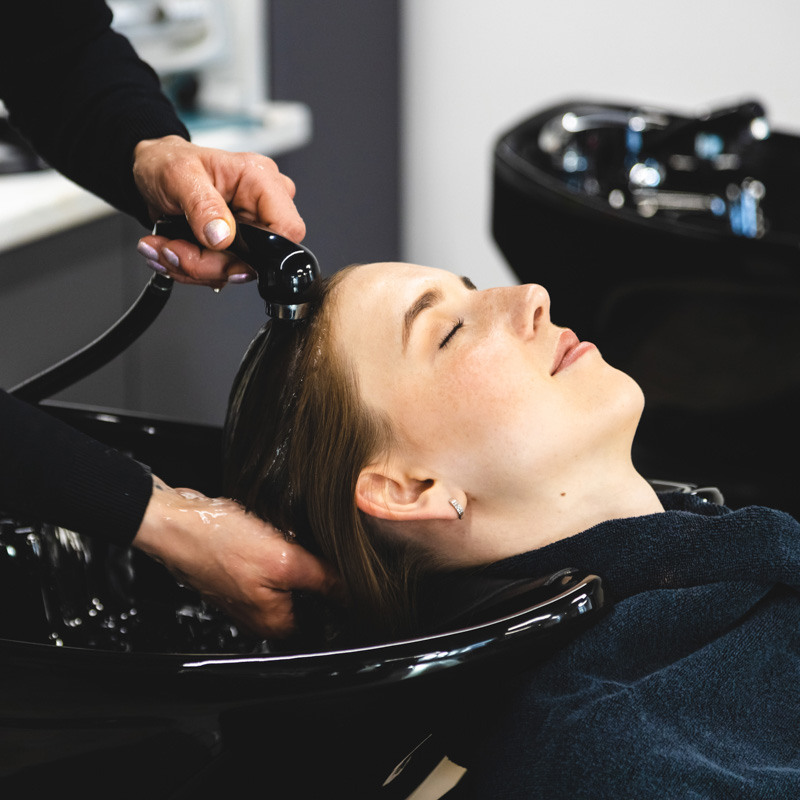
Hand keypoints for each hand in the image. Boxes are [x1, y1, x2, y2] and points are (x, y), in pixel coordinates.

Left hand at [132, 135, 305, 287]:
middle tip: (174, 249)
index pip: (288, 228)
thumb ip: (202, 205)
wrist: (151, 172)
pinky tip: (174, 249)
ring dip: (194, 267)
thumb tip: (223, 236)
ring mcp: (249, 230)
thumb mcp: (178, 175)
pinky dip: (193, 267)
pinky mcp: (235, 247)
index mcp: (260, 181)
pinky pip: (222, 272)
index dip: (262, 251)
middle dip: (208, 262)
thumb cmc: (168, 162)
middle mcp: (260, 206)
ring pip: (235, 271)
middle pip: (257, 260)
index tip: (221, 250)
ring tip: (166, 247)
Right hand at [132, 476, 337, 637]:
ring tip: (281, 538)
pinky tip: (263, 531)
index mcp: (273, 623)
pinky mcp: (234, 570)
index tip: (339, 566)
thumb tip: (354, 592)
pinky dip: (269, 544)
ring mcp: (244, 592)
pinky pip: (264, 561)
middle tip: (304, 546)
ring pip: (285, 575)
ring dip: (289, 555)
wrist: (175, 521)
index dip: (336, 591)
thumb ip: (324, 579)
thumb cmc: (219, 543)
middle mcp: (258, 614)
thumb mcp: (284, 560)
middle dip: (311, 570)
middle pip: (304, 595)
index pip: (322, 617)